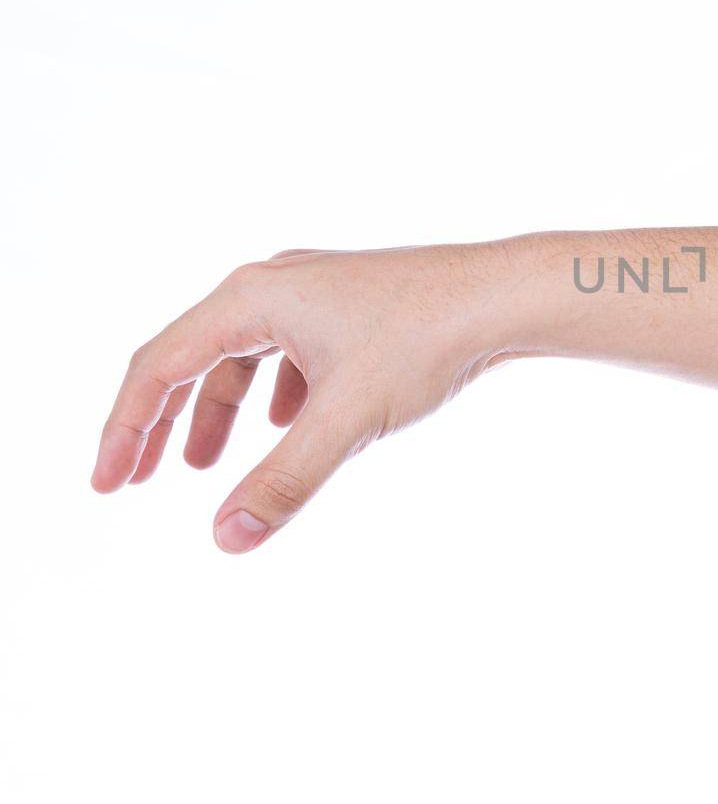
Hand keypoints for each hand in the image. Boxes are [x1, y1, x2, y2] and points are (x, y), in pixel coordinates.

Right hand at [93, 243, 518, 552]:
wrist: (504, 297)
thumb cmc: (427, 339)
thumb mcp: (347, 418)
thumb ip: (285, 480)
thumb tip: (226, 540)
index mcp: (254, 297)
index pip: (161, 364)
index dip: (125, 427)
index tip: (107, 483)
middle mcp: (276, 284)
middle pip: (193, 356)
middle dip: (163, 423)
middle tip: (133, 481)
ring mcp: (315, 293)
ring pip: (244, 356)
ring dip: (220, 412)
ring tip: (206, 466)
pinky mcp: (351, 307)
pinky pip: (289, 353)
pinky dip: (274, 395)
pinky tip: (288, 428)